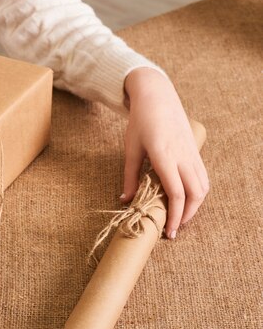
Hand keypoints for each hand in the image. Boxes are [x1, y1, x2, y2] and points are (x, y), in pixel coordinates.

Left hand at [122, 67, 208, 238]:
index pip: (176, 194)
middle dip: (186, 215)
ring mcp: (192, 153)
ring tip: (180, 217)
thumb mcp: (130, 150)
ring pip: (203, 186)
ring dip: (195, 205)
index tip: (168, 231)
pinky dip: (198, 192)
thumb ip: (129, 177)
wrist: (156, 97)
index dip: (174, 216)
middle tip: (173, 229)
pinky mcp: (195, 150)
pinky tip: (187, 199)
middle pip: (195, 194)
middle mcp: (183, 156)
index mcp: (165, 157)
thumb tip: (125, 201)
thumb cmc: (140, 122)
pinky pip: (203, 176)